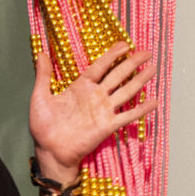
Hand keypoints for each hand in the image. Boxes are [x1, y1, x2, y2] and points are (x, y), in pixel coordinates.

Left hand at [30, 42, 150, 179]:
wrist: (50, 151)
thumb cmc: (43, 126)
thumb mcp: (40, 97)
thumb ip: (43, 75)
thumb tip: (40, 54)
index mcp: (80, 87)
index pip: (100, 66)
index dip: (113, 55)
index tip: (125, 44)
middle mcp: (95, 96)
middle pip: (118, 75)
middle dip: (132, 63)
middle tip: (146, 53)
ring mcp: (103, 110)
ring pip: (126, 91)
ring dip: (140, 80)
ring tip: (153, 69)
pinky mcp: (108, 125)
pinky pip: (128, 115)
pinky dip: (141, 109)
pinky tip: (154, 101)